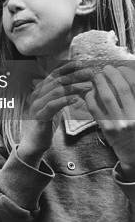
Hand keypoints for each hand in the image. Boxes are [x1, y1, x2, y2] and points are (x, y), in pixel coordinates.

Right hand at [19, 62, 91, 166]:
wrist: (34, 141)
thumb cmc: (46, 122)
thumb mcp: (54, 104)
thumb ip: (60, 93)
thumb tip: (76, 83)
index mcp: (39, 89)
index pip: (54, 74)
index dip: (67, 67)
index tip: (81, 63)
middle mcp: (36, 94)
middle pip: (57, 80)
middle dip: (74, 75)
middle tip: (90, 73)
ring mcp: (36, 105)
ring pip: (55, 91)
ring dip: (73, 87)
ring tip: (87, 86)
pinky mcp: (39, 117)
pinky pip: (52, 105)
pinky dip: (64, 100)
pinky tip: (76, 99)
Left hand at [84, 64, 134, 180]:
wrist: (134, 154)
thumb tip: (130, 78)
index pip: (134, 86)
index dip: (126, 73)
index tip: (121, 68)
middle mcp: (131, 117)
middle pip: (120, 88)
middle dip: (112, 74)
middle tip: (107, 68)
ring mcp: (118, 123)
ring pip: (106, 97)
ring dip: (101, 83)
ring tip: (98, 76)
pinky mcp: (106, 128)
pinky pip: (95, 109)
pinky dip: (91, 97)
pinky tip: (91, 91)